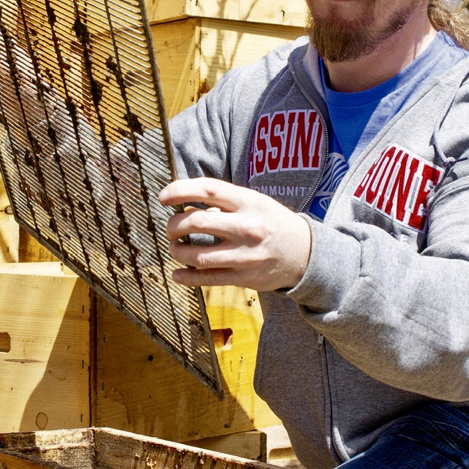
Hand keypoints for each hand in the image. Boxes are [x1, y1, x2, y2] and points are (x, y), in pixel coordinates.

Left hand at [159, 178, 311, 290]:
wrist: (304, 253)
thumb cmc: (271, 223)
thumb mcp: (254, 202)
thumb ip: (224, 202)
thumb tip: (185, 207)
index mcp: (248, 202)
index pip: (208, 190)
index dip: (180, 190)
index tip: (163, 197)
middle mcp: (246, 227)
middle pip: (195, 223)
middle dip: (174, 226)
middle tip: (171, 228)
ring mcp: (244, 254)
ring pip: (197, 255)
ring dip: (177, 251)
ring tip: (175, 248)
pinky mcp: (243, 277)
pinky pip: (207, 279)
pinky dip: (186, 277)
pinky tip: (178, 273)